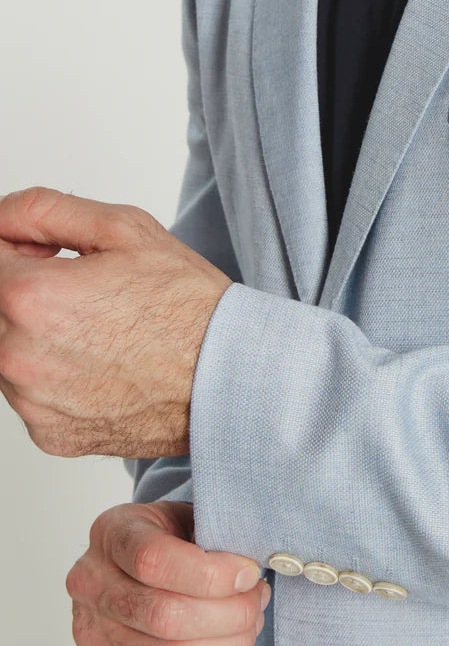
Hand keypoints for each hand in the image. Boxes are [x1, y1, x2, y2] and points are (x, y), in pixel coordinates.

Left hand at [0, 186, 232, 457]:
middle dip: (22, 294)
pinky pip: (30, 395)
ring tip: (96, 332)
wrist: (228, 377)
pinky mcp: (48, 434)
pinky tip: (100, 366)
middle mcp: (16, 354)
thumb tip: (0, 218)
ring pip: (4, 353)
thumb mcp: (125, 228)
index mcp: (29, 296)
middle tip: (78, 292)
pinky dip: (54, 378)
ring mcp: (30, 401)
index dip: (15, 249)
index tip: (47, 255)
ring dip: (32, 337)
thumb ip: (44, 211)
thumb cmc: (188, 305)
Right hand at [65, 501, 270, 645]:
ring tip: (248, 627)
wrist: (134, 565)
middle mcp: (90, 585)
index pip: (153, 560)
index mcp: (112, 534)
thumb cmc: (172, 539)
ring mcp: (88, 636)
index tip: (249, 574)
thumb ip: (215, 539)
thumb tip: (250, 578)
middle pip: (164, 616)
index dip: (212, 574)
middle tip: (258, 601)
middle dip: (230, 614)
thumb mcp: (189, 517)